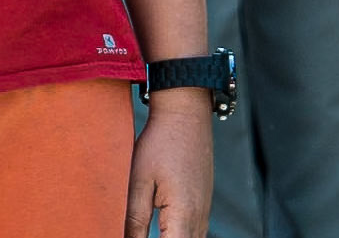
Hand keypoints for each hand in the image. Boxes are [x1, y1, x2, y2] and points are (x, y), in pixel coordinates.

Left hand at [126, 91, 211, 237]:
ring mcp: (204, 212)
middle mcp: (199, 218)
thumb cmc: (161, 142)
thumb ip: (134, 220)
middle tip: (137, 233)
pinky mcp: (203, 205)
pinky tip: (164, 232)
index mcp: (183, 215)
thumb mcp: (139, 180)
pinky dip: (179, 236)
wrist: (185, 114)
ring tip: (147, 231)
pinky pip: (193, 232)